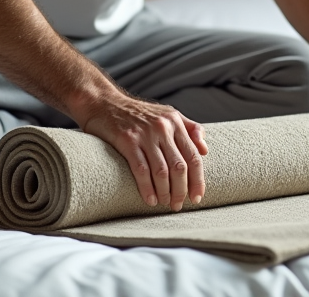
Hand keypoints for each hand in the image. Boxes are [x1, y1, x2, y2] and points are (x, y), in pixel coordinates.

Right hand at [79, 95, 207, 210]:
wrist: (104, 103)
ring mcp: (145, 134)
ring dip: (165, 193)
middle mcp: (163, 127)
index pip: (193, 156)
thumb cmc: (138, 113)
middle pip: (180, 167)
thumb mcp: (167, 113)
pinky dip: (147, 188)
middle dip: (181, 190)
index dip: (198, 180)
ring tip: (165, 204)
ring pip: (162, 171)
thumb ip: (189, 128)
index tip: (197, 196)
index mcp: (175, 121)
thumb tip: (204, 150)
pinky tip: (150, 200)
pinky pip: (141, 170)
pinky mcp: (127, 141)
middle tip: (178, 205)